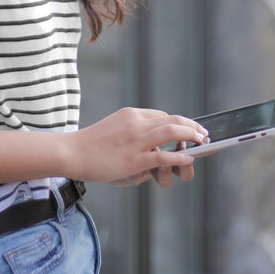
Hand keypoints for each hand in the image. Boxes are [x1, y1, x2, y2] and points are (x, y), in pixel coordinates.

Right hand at [68, 107, 207, 184]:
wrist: (70, 152)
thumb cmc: (90, 145)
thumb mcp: (114, 130)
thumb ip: (134, 136)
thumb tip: (152, 150)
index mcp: (131, 115)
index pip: (162, 116)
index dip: (179, 124)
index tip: (188, 130)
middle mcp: (136, 123)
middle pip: (173, 120)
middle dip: (192, 127)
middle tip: (203, 134)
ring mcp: (136, 141)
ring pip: (172, 132)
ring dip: (191, 136)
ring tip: (202, 142)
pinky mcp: (134, 159)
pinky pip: (164, 155)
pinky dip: (180, 156)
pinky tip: (189, 158)